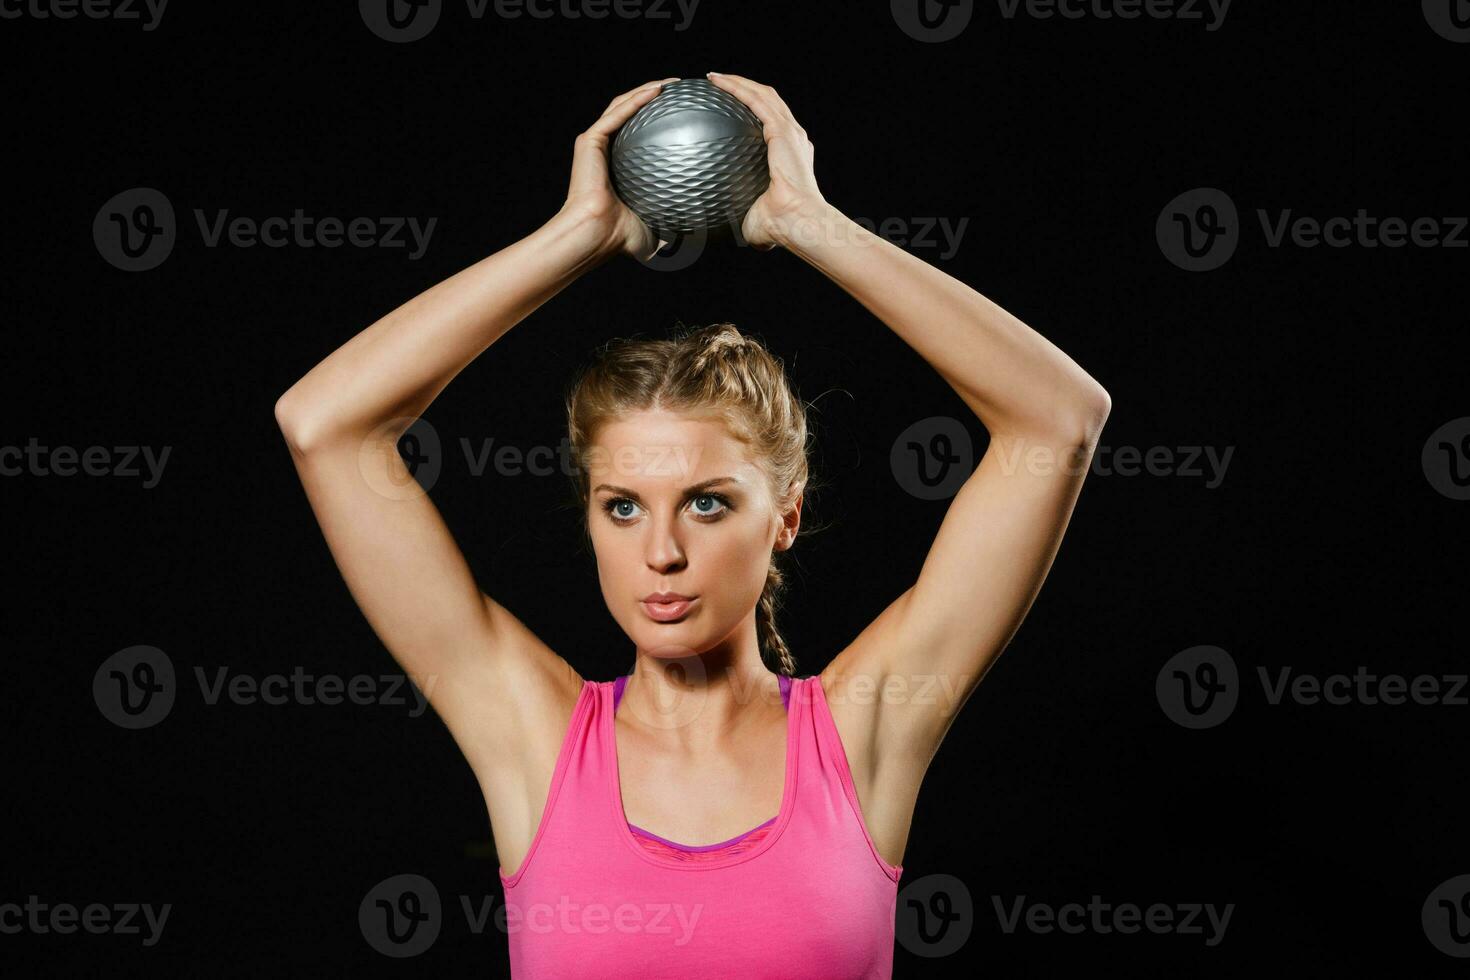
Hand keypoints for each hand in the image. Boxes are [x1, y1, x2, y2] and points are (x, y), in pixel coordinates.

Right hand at [560, 77, 679, 259]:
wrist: (596, 235)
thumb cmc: (621, 238)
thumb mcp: (657, 229)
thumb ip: (675, 225)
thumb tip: (704, 235)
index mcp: (618, 165)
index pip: (641, 135)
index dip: (662, 120)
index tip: (687, 115)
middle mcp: (605, 150)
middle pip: (632, 112)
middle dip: (656, 97)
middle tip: (683, 92)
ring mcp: (596, 143)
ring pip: (623, 105)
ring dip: (647, 89)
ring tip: (672, 84)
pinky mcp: (590, 140)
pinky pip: (617, 113)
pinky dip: (637, 100)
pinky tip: (658, 90)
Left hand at [704, 72, 827, 249]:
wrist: (797, 222)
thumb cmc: (778, 227)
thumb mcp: (753, 217)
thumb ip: (741, 215)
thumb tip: (720, 227)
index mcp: (791, 155)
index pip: (772, 124)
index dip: (753, 112)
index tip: (731, 110)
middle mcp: (794, 138)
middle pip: (768, 102)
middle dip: (744, 89)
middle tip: (719, 86)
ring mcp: (790, 132)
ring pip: (762, 95)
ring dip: (738, 82)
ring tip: (715, 78)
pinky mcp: (782, 130)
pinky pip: (756, 100)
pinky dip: (737, 88)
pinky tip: (717, 82)